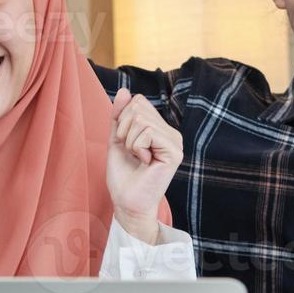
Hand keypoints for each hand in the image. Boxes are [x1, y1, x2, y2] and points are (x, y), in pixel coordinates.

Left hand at [105, 88, 182, 244]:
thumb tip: (124, 90)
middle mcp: (172, 133)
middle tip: (132, 152)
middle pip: (139, 107)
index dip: (123, 119)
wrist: (126, 202)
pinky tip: (145, 161)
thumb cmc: (123, 175)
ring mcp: (175, 142)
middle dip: (125, 130)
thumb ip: (120, 115)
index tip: (128, 143)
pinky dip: (137, 147)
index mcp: (161, 129)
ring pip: (141, 120)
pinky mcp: (174, 151)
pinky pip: (148, 132)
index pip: (138, 101)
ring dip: (130, 141)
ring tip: (138, 158)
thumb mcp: (117, 139)